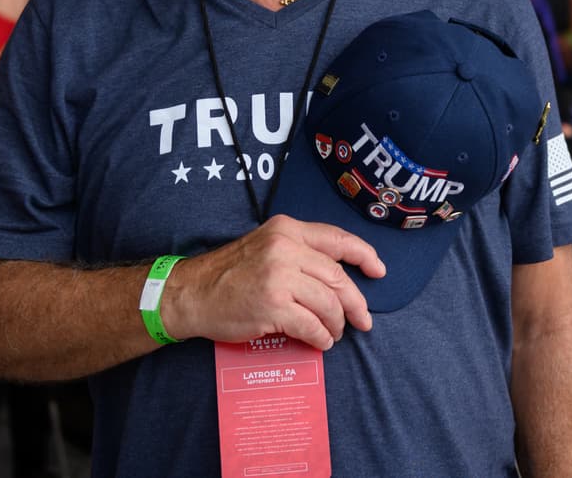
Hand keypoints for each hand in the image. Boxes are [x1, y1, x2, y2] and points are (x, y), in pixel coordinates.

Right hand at [159, 215, 385, 351]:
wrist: (192, 293)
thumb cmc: (229, 273)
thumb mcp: (265, 246)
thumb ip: (299, 253)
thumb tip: (338, 277)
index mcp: (287, 230)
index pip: (338, 239)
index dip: (365, 255)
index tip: (379, 271)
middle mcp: (285, 248)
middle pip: (338, 277)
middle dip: (356, 302)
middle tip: (363, 319)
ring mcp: (279, 277)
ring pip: (329, 303)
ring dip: (337, 324)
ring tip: (333, 333)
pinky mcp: (273, 306)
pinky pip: (312, 326)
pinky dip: (321, 338)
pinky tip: (319, 341)